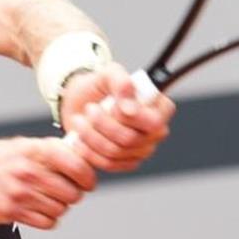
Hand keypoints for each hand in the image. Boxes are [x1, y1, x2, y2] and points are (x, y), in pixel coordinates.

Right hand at [0, 137, 96, 229]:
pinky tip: (38, 208)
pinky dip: (48, 218)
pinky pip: (47, 222)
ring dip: (59, 206)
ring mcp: (20, 194)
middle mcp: (28, 172)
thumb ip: (51, 149)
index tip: (87, 180)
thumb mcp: (24, 144)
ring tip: (47, 198)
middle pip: (72, 193)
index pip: (76, 166)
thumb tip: (81, 153)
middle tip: (66, 190)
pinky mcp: (13, 212)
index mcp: (34, 151)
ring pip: (61, 209)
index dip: (87, 176)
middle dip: (73, 193)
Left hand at [59, 62, 175, 172]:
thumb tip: (130, 108)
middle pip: (130, 139)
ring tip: (80, 120)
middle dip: (102, 124)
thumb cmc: (98, 86)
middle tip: (89, 109)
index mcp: (160, 108)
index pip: (154, 122)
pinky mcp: (125, 163)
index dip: (129, 118)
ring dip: (91, 135)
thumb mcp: (107, 73)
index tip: (111, 104)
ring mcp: (142, 150)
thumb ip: (121, 83)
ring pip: (116, 152)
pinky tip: (79, 138)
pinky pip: (108, 164)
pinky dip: (88, 151)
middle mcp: (156, 131)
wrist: (78, 102)